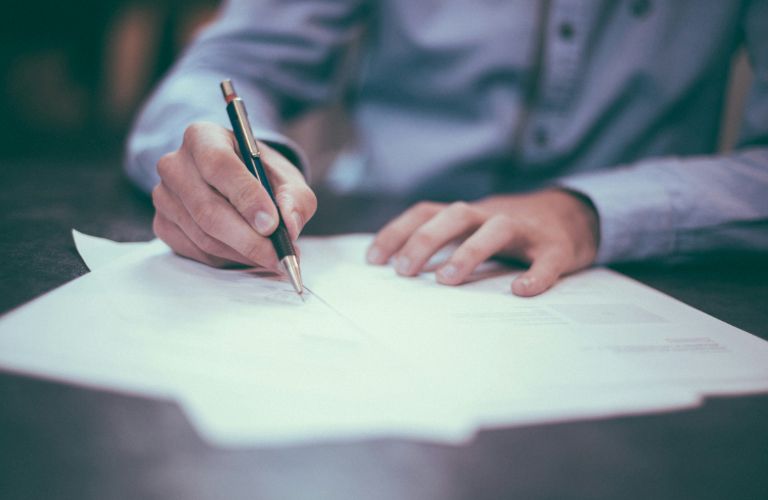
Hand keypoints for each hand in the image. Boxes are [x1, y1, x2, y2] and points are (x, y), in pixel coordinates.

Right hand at [151, 122, 316, 267]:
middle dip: (249, 238)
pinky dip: (227, 259)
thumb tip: (290, 225)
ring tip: (272, 256)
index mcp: (203, 137)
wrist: (237, 184)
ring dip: (242, 252)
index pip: (219, 165)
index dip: (246, 197)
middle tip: (279, 255)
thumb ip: (295, 198)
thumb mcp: (287, 178)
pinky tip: (247, 254)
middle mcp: (175, 164)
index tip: (272, 224)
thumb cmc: (261, 176)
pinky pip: (196, 251)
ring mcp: (164, 196)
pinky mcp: (163, 224)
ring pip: (204, 236)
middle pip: (208, 209)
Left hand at [366, 190, 598, 295]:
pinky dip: (535, 275)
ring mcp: (526, 230)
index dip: (398, 232)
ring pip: (496, 229)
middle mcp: (492, 215)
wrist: (572, 216)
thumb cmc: (510, 232)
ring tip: (447, 280)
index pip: (426, 212)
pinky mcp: (557, 248)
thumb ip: (443, 244)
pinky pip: (546, 260)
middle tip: (403, 271)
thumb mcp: (473, 230)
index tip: (373, 260)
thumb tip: (398, 272)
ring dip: (469, 251)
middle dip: (426, 240)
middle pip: (455, 215)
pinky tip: (521, 291)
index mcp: (468, 215)